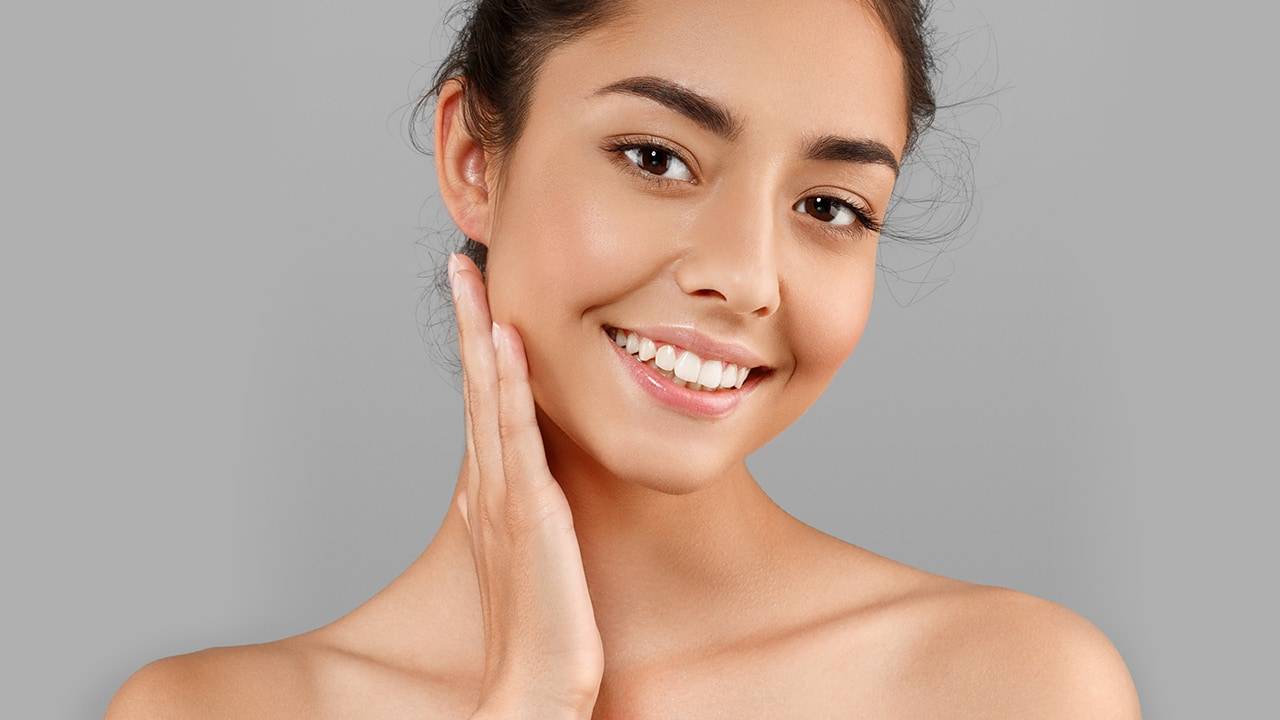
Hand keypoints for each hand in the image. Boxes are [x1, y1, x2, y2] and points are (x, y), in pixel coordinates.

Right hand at [448, 253, 604, 718]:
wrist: (533, 686)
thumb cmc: (540, 628)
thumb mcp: (532, 556)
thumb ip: (527, 514)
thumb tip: (522, 481)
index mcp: (493, 493)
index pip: (482, 405)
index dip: (475, 349)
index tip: (474, 298)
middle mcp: (490, 485)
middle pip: (475, 388)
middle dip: (467, 322)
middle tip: (459, 264)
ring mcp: (504, 496)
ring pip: (488, 399)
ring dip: (478, 334)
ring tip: (471, 278)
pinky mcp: (527, 512)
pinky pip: (516, 435)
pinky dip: (507, 384)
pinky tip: (505, 340)